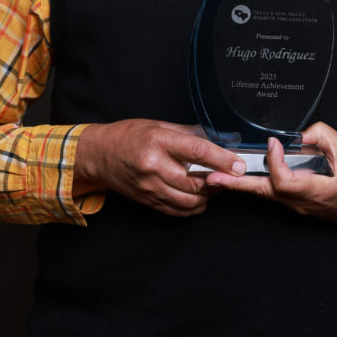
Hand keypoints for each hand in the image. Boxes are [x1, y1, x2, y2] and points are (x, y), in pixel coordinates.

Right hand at [73, 119, 246, 217]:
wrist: (98, 155)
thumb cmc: (128, 136)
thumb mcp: (157, 125)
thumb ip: (187, 133)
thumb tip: (216, 139)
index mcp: (159, 141)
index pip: (197, 152)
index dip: (222, 160)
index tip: (238, 165)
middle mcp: (154, 166)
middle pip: (196, 183)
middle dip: (219, 182)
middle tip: (230, 176)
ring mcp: (149, 187)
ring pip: (189, 201)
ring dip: (208, 197)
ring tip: (214, 186)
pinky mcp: (147, 201)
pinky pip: (177, 211)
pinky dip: (193, 208)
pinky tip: (199, 199)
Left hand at [205, 122, 336, 227]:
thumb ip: (323, 136)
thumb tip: (300, 133)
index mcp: (314, 192)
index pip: (284, 181)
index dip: (275, 161)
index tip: (274, 143)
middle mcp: (300, 202)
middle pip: (263, 193)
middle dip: (236, 184)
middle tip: (213, 177)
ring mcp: (295, 205)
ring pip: (263, 193)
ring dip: (239, 184)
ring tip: (215, 176)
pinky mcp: (294, 201)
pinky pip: (270, 191)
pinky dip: (252, 183)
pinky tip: (237, 176)